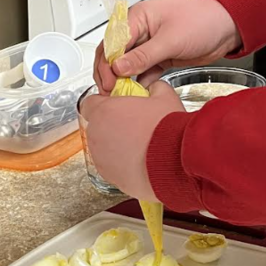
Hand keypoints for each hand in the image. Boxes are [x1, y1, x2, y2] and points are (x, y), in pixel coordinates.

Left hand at [80, 82, 185, 199]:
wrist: (175, 163)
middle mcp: (97, 135)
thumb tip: (153, 89)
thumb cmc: (166, 130)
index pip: (89, 102)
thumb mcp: (165, 96)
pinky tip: (142, 160)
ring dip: (117, 144)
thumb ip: (153, 88)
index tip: (117, 105)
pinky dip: (122, 163)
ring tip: (141, 144)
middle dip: (112, 124)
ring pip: (104, 147)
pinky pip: (112, 166)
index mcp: (104, 111)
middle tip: (135, 124)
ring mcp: (101, 159)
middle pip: (97, 125)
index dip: (104, 102)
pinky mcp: (110, 177)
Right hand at [94, 0, 240, 92]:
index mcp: (138, 17)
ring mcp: (149, 45)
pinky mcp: (160, 57)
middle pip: (115, 53)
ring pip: (127, 65)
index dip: (107, 62)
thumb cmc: (203, 21)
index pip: (113, 41)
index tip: (108, 81)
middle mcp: (140, 30)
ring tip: (120, 96)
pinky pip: (143, 72)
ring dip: (123, 80)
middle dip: (110, 73)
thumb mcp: (171, 39)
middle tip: (110, 92)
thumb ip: (143, 55)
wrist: (227, 27)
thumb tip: (118, 67)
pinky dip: (139, 82)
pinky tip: (138, 93)